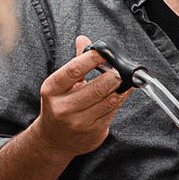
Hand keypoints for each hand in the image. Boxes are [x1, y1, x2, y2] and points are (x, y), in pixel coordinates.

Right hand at [33, 35, 129, 156]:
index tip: (104, 52)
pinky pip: (112, 112)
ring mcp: (79, 122)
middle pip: (96, 88)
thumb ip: (76, 63)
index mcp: (52, 90)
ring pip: (108, 100)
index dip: (92, 59)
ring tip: (126, 78)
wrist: (54, 140)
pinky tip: (123, 92)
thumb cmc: (59, 106)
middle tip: (120, 68)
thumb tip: (83, 39)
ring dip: (121, 88)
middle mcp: (63, 108)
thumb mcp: (61, 84)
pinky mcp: (93, 132)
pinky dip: (120, 99)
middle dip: (113, 76)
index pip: (74, 70)